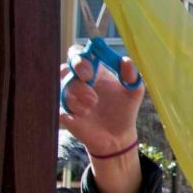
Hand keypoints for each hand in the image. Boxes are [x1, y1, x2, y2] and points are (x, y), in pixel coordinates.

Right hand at [59, 46, 143, 192]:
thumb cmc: (124, 111)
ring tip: (93, 102)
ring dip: (78, 91)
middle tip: (88, 77)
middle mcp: (78, 83)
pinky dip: (72, 107)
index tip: (91, 59)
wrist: (118, 137)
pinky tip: (84, 113)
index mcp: (94, 72)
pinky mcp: (64, 114)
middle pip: (65, 67)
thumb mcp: (134, 93)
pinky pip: (59, 105)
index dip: (81, 55)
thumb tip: (126, 60)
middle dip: (76, 68)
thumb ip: (132, 76)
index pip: (79, 55)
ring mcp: (69, 98)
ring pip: (63, 86)